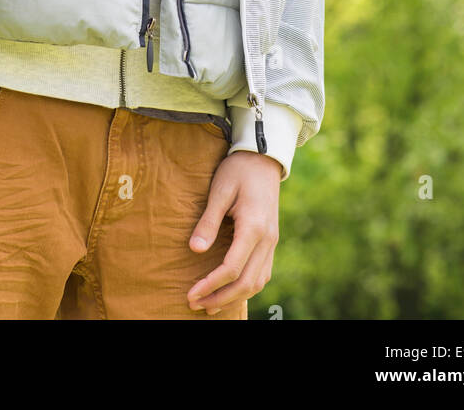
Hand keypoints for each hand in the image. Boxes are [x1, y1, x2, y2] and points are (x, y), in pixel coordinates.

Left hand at [187, 151, 281, 314]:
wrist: (263, 158)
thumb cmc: (238, 170)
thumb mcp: (219, 191)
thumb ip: (208, 222)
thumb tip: (194, 250)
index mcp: (253, 227)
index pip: (232, 268)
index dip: (210, 285)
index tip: (191, 294)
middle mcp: (267, 239)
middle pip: (246, 283)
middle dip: (220, 298)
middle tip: (195, 304)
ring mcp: (272, 242)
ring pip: (257, 282)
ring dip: (234, 297)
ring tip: (210, 304)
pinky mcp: (271, 241)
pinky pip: (262, 273)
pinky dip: (246, 287)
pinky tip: (230, 290)